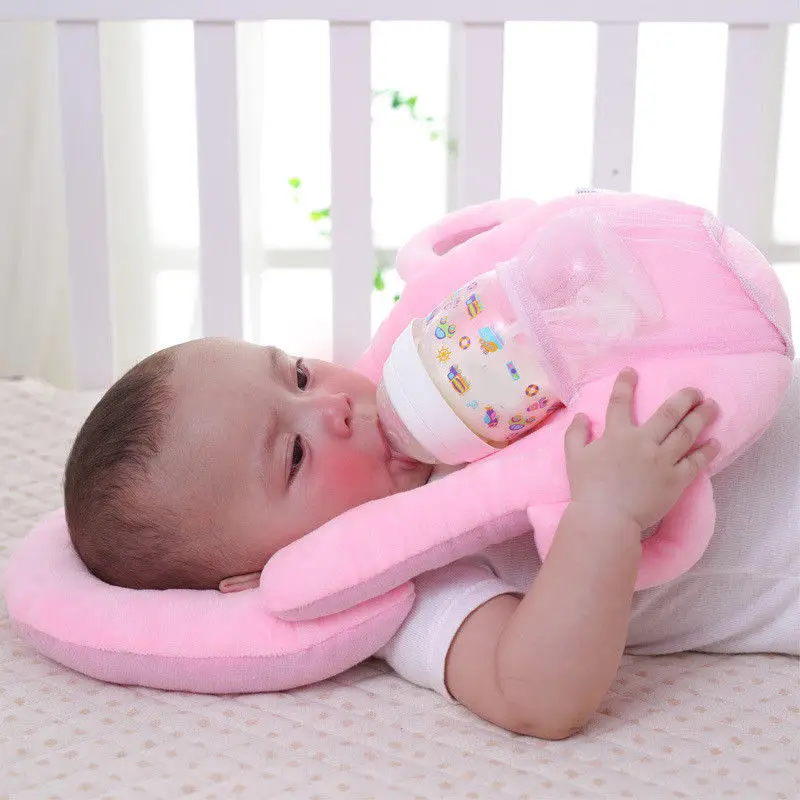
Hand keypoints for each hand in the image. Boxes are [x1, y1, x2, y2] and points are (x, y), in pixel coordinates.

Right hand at [564, 367, 720, 531]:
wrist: (606, 519)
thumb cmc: (587, 489)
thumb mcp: (574, 457)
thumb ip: (576, 434)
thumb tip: (582, 416)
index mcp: (616, 435)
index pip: (620, 402)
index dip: (626, 384)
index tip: (632, 370)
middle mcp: (643, 442)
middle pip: (668, 413)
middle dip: (684, 398)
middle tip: (695, 390)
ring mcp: (662, 461)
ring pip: (686, 433)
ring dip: (701, 417)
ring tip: (712, 406)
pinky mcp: (676, 480)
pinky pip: (696, 462)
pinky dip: (707, 451)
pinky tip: (714, 442)